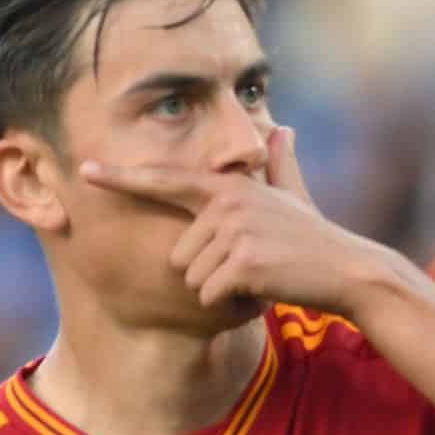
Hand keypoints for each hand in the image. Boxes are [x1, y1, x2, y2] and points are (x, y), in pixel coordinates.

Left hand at [81, 128, 396, 317]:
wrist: (348, 271)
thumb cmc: (315, 239)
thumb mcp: (295, 197)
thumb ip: (281, 165)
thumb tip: (284, 130)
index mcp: (228, 187)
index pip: (166, 180)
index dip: (123, 178)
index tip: (86, 171)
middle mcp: (226, 202)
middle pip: (178, 255)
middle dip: (209, 274)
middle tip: (251, 267)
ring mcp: (234, 231)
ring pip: (193, 279)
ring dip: (222, 290)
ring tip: (260, 277)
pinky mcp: (242, 262)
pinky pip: (210, 295)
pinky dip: (233, 305)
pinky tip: (263, 291)